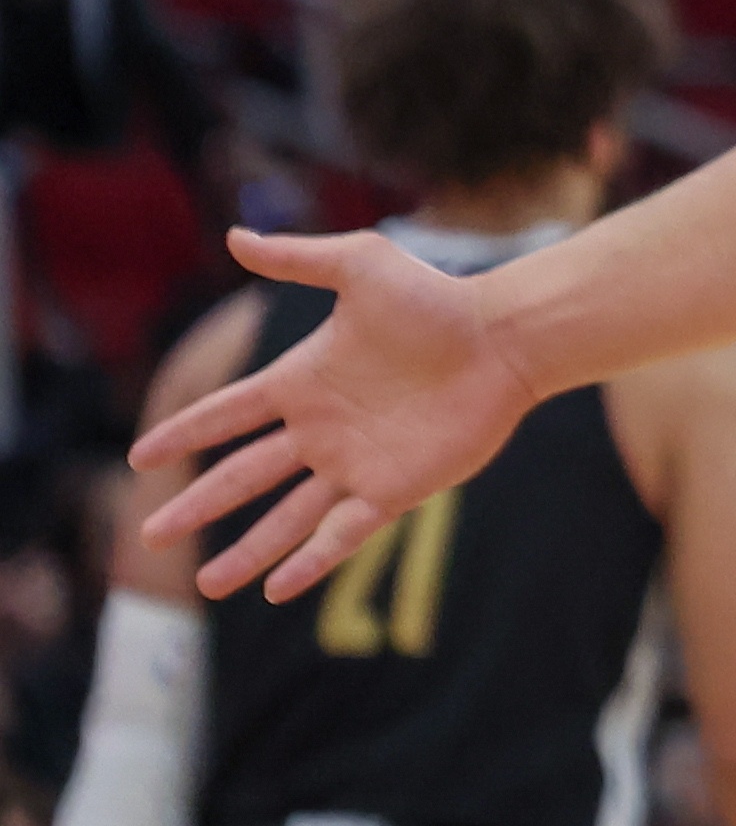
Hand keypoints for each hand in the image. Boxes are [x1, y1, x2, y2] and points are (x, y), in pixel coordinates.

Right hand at [132, 228, 551, 599]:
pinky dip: (310, 560)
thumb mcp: (360, 265)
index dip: (185, 434)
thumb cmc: (436, 298)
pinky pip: (343, 533)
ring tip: (207, 588)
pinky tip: (278, 589)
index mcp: (302, 381)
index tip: (140, 458)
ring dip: (248, 551)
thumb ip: (297, 258)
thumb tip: (233, 236)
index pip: (227, 415)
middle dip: (198, 506)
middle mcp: (321, 429)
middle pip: (244, 477)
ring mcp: (356, 463)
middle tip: (148, 535)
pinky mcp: (395, 488)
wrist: (504, 337)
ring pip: (287, 518)